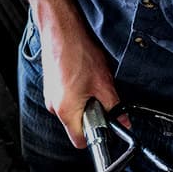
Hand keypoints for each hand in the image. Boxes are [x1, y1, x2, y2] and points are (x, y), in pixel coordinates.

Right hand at [35, 4, 120, 148]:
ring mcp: (49, 96)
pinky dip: (76, 94)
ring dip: (83, 103)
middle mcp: (54, 106)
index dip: (96, 136)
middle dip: (90, 117)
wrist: (60, 30)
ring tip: (90, 84)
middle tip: (100, 99)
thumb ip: (114, 107)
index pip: (80, 141)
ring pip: (71, 111)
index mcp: (66, 110)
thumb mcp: (104, 83)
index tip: (105, 127)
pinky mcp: (50, 87)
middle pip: (75, 126)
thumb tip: (122, 121)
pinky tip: (82, 78)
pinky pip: (65, 99)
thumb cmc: (78, 52)